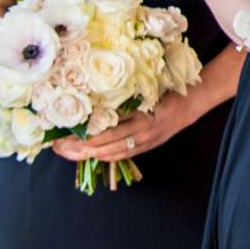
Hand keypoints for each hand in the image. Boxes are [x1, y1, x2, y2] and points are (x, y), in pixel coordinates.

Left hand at [53, 93, 198, 164]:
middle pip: (105, 147)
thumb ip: (123, 100)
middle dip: (81, 149)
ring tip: (70, 152)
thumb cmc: (165, 93)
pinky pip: (122, 156)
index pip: (106, 133)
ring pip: (111, 154)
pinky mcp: (146, 148)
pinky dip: (105, 156)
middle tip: (60, 146)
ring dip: (89, 155)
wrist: (189, 105)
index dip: (85, 137)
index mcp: (139, 119)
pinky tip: (92, 154)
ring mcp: (144, 143)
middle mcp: (140, 135)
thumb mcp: (144, 92)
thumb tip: (94, 103)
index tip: (67, 135)